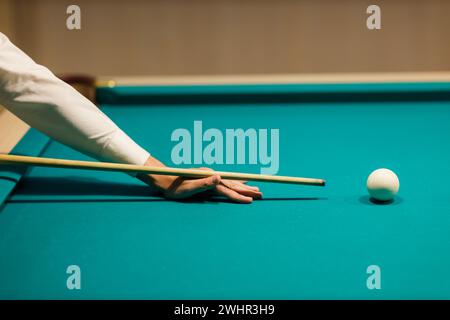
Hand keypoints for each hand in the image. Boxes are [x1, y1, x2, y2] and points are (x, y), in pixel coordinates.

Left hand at [137, 157, 261, 203]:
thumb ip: (204, 183)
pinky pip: (227, 182)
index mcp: (210, 179)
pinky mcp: (209, 179)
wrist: (166, 179)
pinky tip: (241, 183)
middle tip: (261, 195)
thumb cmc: (175, 186)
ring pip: (232, 183)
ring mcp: (212, 177)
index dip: (240, 195)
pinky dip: (236, 183)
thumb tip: (219, 177)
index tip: (251, 200)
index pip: (228, 189)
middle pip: (234, 184)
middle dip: (247, 191)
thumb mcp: (188, 187)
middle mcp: (213, 176)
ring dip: (244, 187)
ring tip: (256, 189)